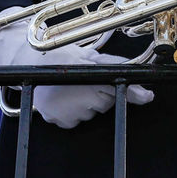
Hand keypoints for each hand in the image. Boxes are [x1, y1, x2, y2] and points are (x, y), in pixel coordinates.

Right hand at [0, 7, 153, 128]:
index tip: (147, 96)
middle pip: (106, 102)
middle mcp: (77, 94)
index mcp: (86, 74)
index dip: (133, 93)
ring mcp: (67, 110)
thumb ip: (119, 71)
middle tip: (86, 81)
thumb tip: (146, 94)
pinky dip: (74, 113)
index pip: (117, 90)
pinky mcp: (59, 121)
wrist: (29, 64)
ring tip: (72, 88)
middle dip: (101, 93)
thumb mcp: (91, 57)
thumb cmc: (62, 57)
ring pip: (92, 112)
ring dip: (87, 102)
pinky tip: (65, 100)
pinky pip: (76, 121)